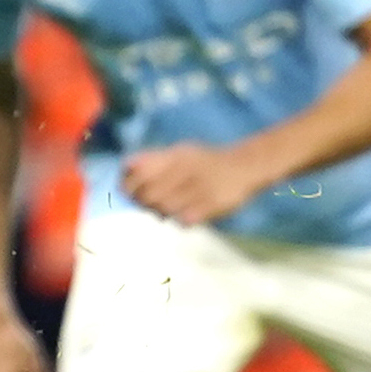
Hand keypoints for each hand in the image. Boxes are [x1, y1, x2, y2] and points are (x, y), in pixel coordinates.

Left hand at [119, 141, 267, 226]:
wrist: (245, 166)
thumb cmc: (205, 162)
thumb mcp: (179, 152)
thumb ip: (153, 159)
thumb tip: (126, 168)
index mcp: (174, 156)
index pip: (137, 170)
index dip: (127, 184)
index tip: (126, 191)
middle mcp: (185, 169)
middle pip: (148, 193)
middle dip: (141, 202)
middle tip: (145, 205)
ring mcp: (199, 187)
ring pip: (164, 208)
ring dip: (160, 212)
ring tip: (165, 210)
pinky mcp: (213, 204)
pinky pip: (185, 219)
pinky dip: (180, 219)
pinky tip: (184, 215)